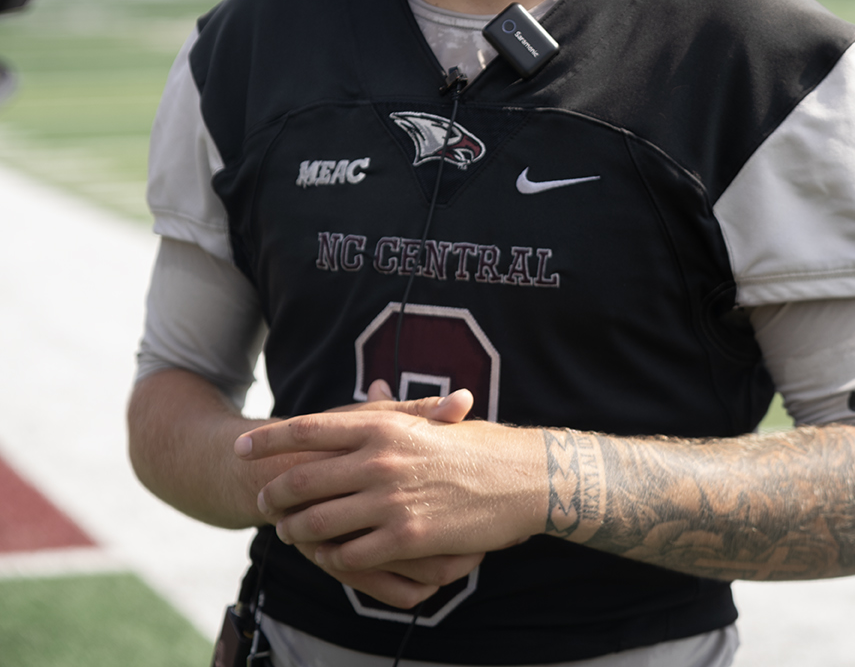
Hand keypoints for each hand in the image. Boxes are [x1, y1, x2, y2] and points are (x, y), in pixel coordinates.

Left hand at [235, 384, 543, 606]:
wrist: (520, 478)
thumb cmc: (476, 447)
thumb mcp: (429, 421)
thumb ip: (391, 410)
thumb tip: (369, 389)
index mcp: (381, 425)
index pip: (308, 429)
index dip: (269, 440)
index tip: (241, 448)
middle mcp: (379, 459)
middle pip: (304, 478)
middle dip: (275, 492)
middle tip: (263, 501)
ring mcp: (390, 499)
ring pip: (319, 522)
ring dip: (297, 530)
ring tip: (288, 533)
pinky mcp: (406, 536)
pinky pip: (352, 554)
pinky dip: (333, 558)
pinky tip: (329, 558)